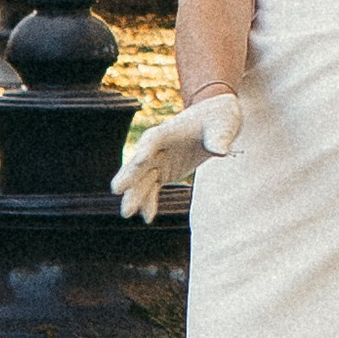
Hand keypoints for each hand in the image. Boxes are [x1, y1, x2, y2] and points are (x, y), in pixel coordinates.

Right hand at [111, 98, 235, 221]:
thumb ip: (219, 139)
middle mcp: (158, 145)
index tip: (139, 161)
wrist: (217, 121)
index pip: (153, 140)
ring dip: (135, 195)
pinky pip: (152, 188)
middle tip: (116, 190)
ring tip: (127, 213)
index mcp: (169, 130)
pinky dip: (149, 201)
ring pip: (142, 178)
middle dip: (130, 176)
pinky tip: (148, 218)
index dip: (145, 150)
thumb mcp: (222, 126)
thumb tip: (222, 152)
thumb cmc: (219, 119)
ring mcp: (159, 159)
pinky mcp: (164, 171)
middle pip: (140, 161)